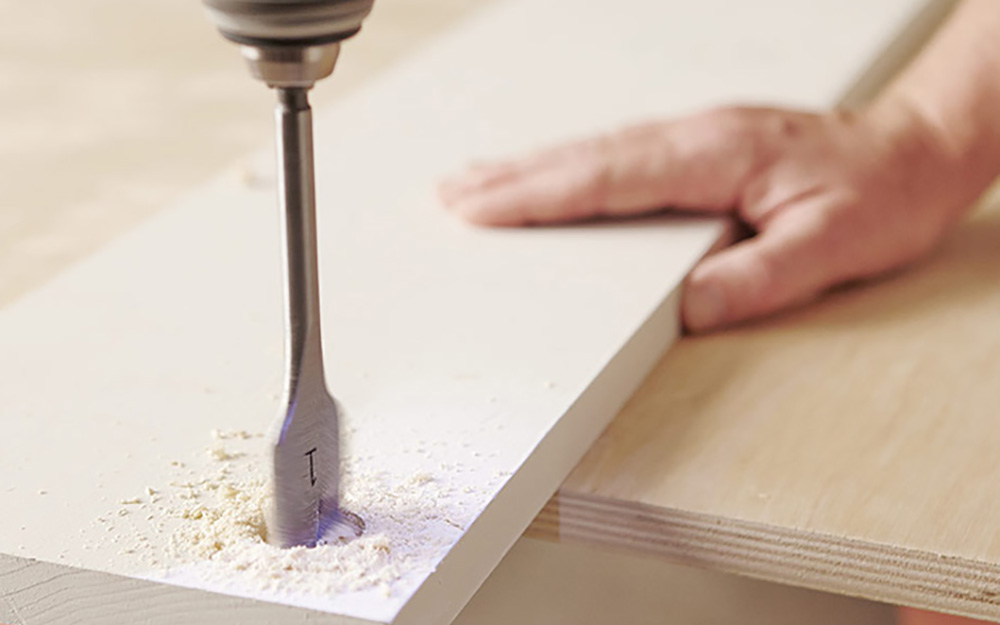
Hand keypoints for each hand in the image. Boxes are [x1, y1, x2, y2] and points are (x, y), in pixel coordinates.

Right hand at [439, 105, 971, 331]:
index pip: (607, 177)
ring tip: (475, 182)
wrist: (913, 151)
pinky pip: (617, 153)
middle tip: (451, 194)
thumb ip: (757, 278)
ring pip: (594, 150)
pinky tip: (551, 174)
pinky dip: (570, 164)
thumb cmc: (878, 194)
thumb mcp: (832, 247)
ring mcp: (694, 138)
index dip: (538, 193)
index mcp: (715, 157)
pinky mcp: (698, 147)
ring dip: (531, 167)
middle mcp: (695, 138)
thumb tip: (687, 306)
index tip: (481, 206)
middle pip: (584, 156)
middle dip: (511, 176)